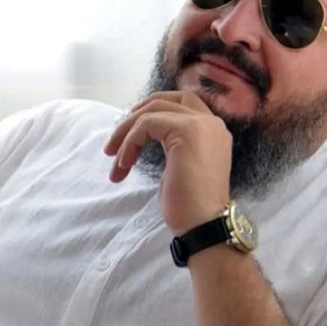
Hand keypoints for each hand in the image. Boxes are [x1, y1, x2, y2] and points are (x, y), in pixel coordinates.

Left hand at [104, 91, 232, 234]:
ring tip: (114, 159)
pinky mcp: (187, 130)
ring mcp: (201, 124)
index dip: (152, 111)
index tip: (131, 132)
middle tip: (115, 139)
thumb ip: (172, 144)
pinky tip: (123, 165)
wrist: (204, 225)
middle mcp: (211, 122)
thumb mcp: (179, 166)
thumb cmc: (190, 205)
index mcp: (212, 130)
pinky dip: (130, 142)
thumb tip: (143, 134)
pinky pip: (147, 124)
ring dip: (126, 133)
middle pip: (164, 101)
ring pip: (151, 112)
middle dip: (135, 115)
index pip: (180, 104)